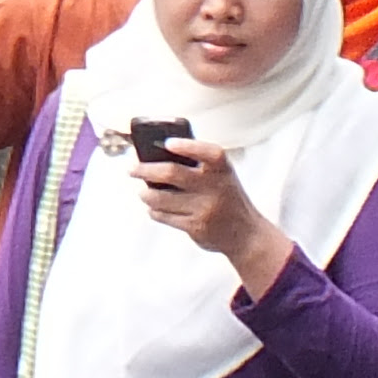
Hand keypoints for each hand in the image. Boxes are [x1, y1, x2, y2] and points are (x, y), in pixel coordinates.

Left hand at [134, 137, 284, 291]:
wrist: (246, 235)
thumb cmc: (225, 197)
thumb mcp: (222, 176)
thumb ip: (198, 164)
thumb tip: (153, 155)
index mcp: (222, 169)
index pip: (208, 152)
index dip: (187, 146)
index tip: (168, 143)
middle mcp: (215, 187)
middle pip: (171, 173)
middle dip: (144, 169)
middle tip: (131, 168)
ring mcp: (205, 209)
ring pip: (160, 198)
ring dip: (145, 194)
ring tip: (142, 191)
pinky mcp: (196, 227)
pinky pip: (163, 216)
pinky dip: (154, 210)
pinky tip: (154, 208)